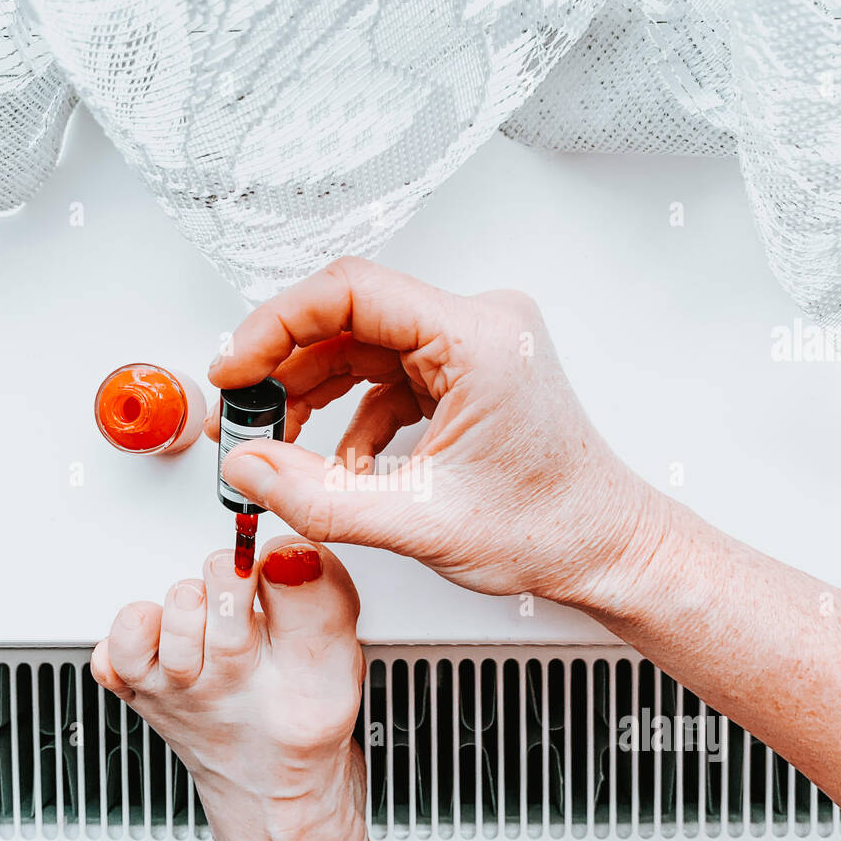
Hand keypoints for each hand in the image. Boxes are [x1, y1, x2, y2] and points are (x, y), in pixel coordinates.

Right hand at [208, 257, 659, 606]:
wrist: (606, 550)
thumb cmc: (552, 529)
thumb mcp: (419, 523)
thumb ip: (318, 497)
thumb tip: (247, 467)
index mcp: (479, 338)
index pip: (351, 291)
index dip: (276, 325)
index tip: (235, 367)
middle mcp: (481, 326)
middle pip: (350, 317)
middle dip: (286, 367)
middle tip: (245, 417)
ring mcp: (475, 346)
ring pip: (363, 347)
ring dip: (314, 395)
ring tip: (280, 447)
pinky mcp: (468, 372)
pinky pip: (387, 374)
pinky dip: (353, 416)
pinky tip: (341, 464)